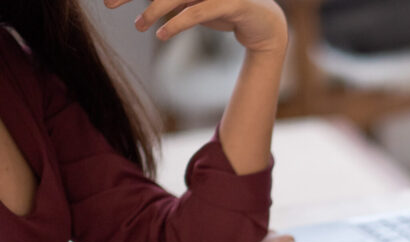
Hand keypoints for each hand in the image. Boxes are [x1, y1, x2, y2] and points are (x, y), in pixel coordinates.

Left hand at [115, 0, 287, 54]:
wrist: (266, 25)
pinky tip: (163, 35)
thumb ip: (170, 1)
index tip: (109, 1)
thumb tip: (145, 8)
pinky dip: (177, 23)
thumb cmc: (226, 11)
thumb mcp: (193, 4)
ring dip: (152, 10)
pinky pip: (198, 11)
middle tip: (108, 5)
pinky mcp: (232, 2)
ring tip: (138, 25)